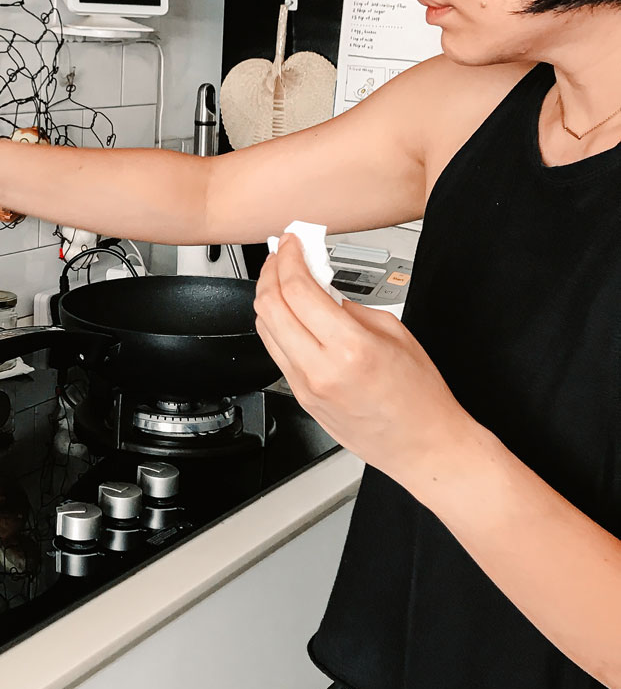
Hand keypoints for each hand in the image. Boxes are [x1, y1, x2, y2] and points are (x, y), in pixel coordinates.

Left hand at [253, 235, 464, 481]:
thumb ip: (352, 307)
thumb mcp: (395, 334)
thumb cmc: (421, 397)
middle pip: (270, 306)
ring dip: (268, 296)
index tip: (292, 242)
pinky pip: (276, 352)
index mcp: (349, 349)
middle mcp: (320, 370)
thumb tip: (321, 288)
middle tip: (283, 254)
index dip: (290, 257)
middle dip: (271, 271)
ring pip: (265, 329)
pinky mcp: (301, 398)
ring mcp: (305, 387)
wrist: (424, 446)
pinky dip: (276, 324)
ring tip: (282, 278)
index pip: (298, 290)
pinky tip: (289, 312)